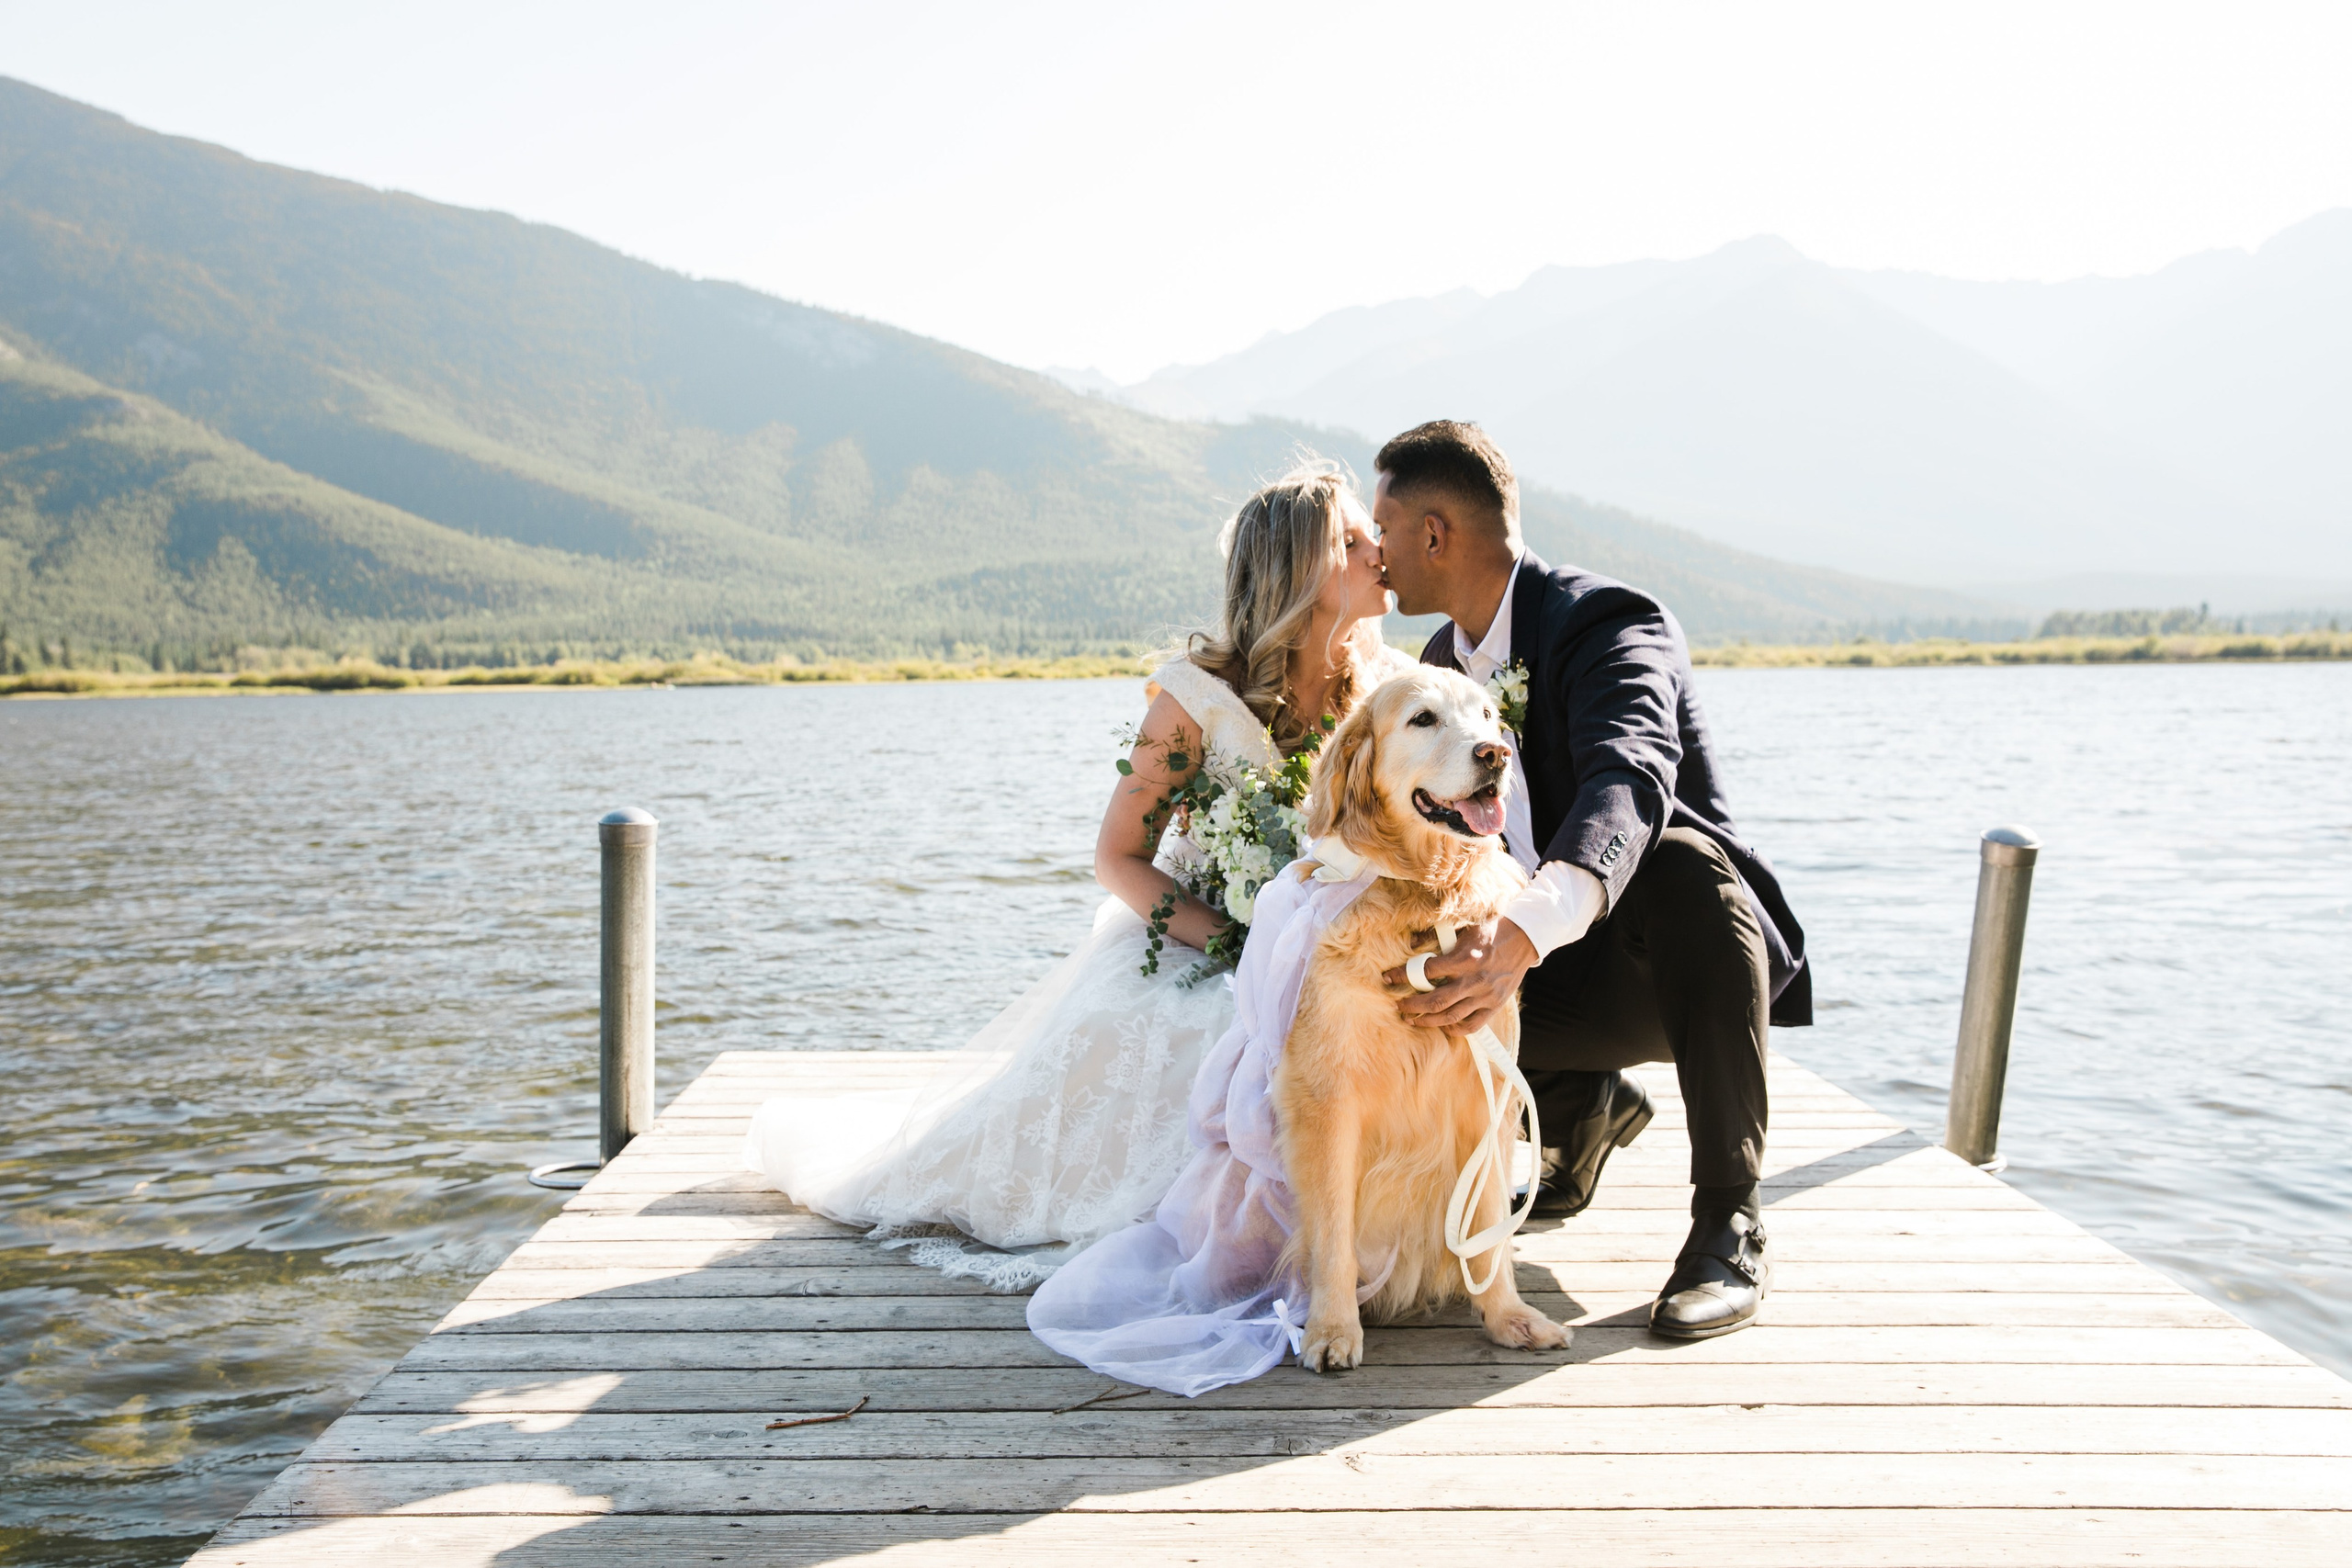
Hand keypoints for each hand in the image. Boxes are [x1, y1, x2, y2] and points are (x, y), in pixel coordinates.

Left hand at [1382, 919, 1538, 1033]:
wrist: (1525, 938)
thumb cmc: (1491, 929)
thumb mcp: (1463, 926)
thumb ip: (1436, 936)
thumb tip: (1411, 944)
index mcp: (1464, 958)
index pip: (1425, 972)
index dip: (1403, 975)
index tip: (1388, 978)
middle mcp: (1474, 979)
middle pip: (1435, 1001)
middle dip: (1411, 1006)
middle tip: (1398, 1006)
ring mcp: (1485, 995)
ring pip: (1450, 1017)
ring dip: (1426, 1020)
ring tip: (1411, 1019)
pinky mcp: (1495, 1005)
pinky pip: (1471, 1025)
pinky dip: (1454, 1029)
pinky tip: (1442, 1026)